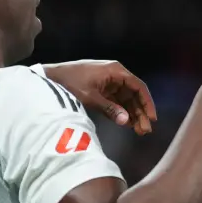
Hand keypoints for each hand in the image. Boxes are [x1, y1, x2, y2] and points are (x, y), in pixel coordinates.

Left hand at [43, 60, 157, 134]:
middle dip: (140, 113)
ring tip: (138, 131)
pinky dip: (122, 112)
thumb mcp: (90, 97)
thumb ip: (110, 109)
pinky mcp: (102, 90)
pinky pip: (117, 102)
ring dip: (132, 114)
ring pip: (127, 100)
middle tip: (145, 130)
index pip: (138, 87)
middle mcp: (115, 75)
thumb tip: (127, 121)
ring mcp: (109, 83)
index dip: (147, 103)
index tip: (152, 118)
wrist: (50, 78)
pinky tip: (128, 124)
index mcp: (116, 71)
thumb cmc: (70, 83)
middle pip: (134, 95)